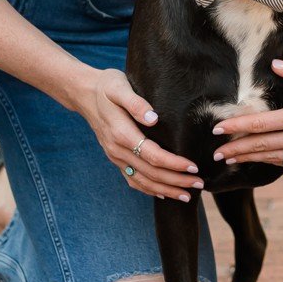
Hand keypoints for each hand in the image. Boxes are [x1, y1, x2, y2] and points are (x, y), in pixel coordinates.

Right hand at [71, 66, 200, 201]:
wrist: (84, 93)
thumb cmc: (106, 86)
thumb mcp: (119, 87)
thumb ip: (135, 103)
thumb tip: (153, 118)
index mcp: (121, 134)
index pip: (153, 155)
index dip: (174, 164)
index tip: (193, 166)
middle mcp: (117, 149)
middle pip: (150, 173)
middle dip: (176, 181)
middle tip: (199, 184)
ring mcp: (115, 156)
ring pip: (142, 181)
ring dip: (165, 190)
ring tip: (186, 195)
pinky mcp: (115, 157)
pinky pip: (132, 179)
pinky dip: (148, 189)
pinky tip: (163, 193)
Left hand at [209, 59, 282, 172]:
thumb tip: (274, 64)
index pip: (261, 124)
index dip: (237, 127)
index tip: (218, 130)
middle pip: (262, 146)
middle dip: (236, 150)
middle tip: (216, 153)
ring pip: (275, 159)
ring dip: (251, 159)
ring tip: (231, 159)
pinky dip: (273, 162)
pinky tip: (260, 159)